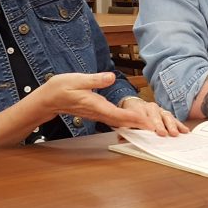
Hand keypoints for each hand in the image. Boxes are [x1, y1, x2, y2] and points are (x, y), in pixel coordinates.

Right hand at [35, 73, 186, 134]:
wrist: (49, 99)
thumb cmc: (61, 88)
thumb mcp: (78, 79)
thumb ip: (95, 80)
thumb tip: (111, 77)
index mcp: (96, 105)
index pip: (119, 114)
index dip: (135, 119)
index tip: (148, 123)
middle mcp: (99, 112)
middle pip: (123, 121)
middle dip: (140, 125)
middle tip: (157, 129)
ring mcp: (98, 114)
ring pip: (119, 122)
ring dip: (135, 124)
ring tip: (151, 126)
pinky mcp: (97, 112)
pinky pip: (115, 119)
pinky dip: (126, 120)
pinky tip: (134, 120)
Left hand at [119, 97, 189, 136]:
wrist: (134, 104)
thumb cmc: (130, 115)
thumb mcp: (125, 121)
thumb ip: (124, 130)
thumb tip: (121, 139)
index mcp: (139, 108)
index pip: (143, 116)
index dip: (147, 124)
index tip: (151, 131)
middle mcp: (150, 107)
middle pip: (156, 116)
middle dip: (160, 125)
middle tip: (163, 133)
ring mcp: (160, 110)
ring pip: (167, 116)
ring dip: (172, 125)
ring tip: (175, 133)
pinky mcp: (166, 113)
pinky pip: (174, 119)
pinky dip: (179, 125)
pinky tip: (184, 130)